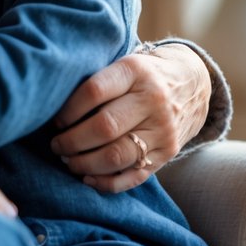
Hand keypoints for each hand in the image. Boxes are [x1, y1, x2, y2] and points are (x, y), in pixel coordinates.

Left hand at [49, 44, 209, 192]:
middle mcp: (152, 100)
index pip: (93, 92)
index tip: (55, 120)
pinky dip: (107, 183)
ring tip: (68, 160)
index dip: (68, 111)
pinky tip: (88, 178)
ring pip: (116, 156)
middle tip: (56, 145)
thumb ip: (97, 78)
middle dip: (72, 141)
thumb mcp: (124, 62)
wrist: (193, 83)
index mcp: (135, 71)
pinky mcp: (168, 153)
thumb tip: (52, 101)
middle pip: (104, 127)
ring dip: (85, 164)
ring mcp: (162, 130)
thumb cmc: (143, 73)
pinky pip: (133, 176)